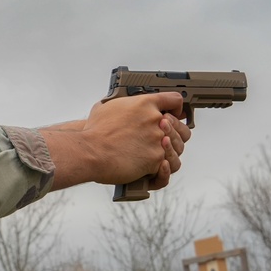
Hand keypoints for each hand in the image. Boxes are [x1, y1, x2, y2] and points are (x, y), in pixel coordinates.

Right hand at [41, 92, 188, 189]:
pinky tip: (158, 167)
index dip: (177, 108)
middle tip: (166, 139)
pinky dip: (164, 171)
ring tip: (159, 156)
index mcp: (145, 104)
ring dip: (171, 153)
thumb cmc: (93, 131)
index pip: (174, 100)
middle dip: (176, 133)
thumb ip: (123, 106)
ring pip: (178, 149)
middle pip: (181, 127)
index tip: (175, 114)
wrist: (89, 151)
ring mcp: (158, 141)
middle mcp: (156, 120)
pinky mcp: (155, 160)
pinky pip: (169, 167)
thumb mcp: (106, 107)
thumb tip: (122, 109)